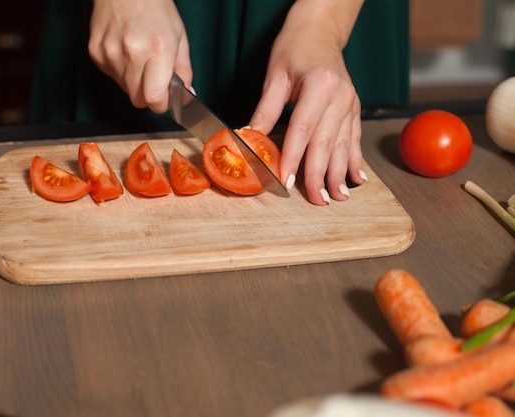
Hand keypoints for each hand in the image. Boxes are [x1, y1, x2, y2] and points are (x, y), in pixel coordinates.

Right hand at [88, 0, 192, 112]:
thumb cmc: (155, 8)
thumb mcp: (180, 37)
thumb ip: (184, 70)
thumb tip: (186, 94)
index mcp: (159, 49)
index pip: (154, 99)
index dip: (161, 104)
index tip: (165, 98)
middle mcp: (133, 52)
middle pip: (138, 100)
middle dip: (148, 95)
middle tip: (154, 78)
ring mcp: (111, 53)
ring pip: (124, 89)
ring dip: (134, 82)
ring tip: (139, 57)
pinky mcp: (96, 52)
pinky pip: (111, 76)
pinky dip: (120, 70)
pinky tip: (125, 51)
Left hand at [248, 0, 365, 204]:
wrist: (319, 31)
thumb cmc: (294, 49)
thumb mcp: (274, 77)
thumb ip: (265, 111)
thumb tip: (248, 139)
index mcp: (319, 85)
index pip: (303, 130)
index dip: (295, 158)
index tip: (287, 180)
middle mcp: (340, 96)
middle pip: (326, 142)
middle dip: (319, 174)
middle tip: (316, 200)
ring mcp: (351, 103)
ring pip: (344, 145)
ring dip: (340, 174)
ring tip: (337, 197)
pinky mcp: (354, 109)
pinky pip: (355, 139)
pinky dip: (355, 160)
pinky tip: (357, 179)